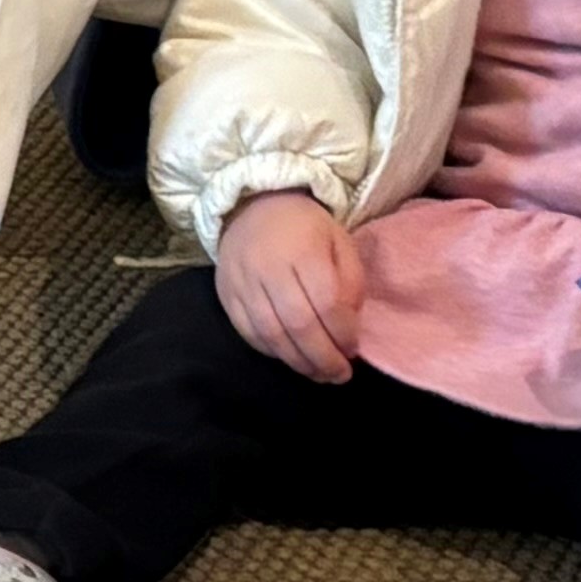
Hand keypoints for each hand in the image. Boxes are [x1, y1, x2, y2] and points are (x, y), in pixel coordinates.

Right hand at [216, 191, 360, 383]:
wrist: (252, 206)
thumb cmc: (304, 227)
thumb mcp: (339, 241)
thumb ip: (350, 282)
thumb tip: (347, 327)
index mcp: (303, 251)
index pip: (326, 303)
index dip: (342, 333)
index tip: (353, 349)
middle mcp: (269, 269)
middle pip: (298, 324)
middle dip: (323, 357)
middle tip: (339, 375)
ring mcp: (243, 283)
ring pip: (271, 334)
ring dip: (298, 361)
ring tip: (318, 374)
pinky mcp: (227, 295)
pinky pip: (248, 332)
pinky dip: (272, 351)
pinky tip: (290, 357)